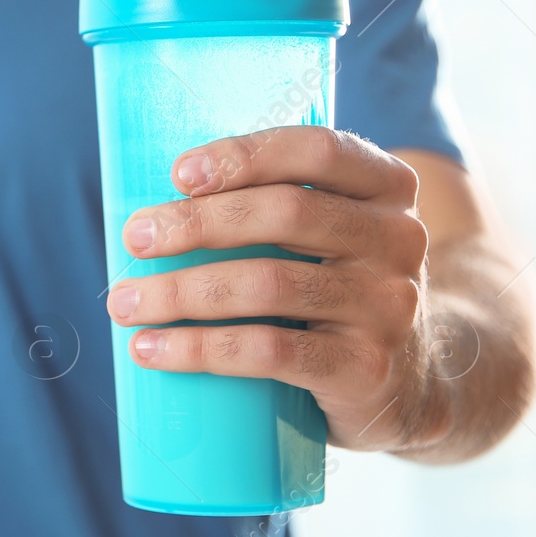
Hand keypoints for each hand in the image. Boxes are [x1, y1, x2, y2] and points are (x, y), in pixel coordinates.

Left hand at [105, 126, 445, 452]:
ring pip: (268, 284)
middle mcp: (398, 238)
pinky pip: (270, 352)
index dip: (244, 155)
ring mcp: (387, 305)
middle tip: (133, 238)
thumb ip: (273, 206)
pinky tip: (152, 350)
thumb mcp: (329, 235)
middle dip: (196, 223)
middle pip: (285, 213)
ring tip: (124, 302)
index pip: (316, 151)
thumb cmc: (337, 288)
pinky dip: (200, 348)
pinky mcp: (365, 369)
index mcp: (386, 187)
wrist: (411, 386)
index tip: (177, 173)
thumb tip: (156, 206)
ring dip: (181, 291)